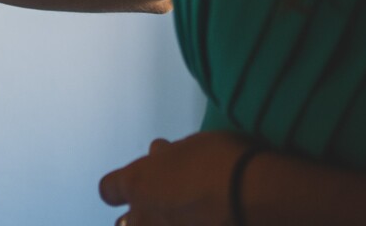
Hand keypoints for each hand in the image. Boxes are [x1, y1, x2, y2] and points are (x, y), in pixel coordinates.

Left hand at [99, 131, 251, 225]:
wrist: (255, 196)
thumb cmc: (223, 159)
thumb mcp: (190, 146)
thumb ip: (169, 157)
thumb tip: (159, 154)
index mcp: (138, 182)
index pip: (110, 190)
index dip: (121, 189)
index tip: (142, 183)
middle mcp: (145, 215)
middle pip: (126, 223)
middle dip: (142, 216)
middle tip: (169, 206)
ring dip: (163, 223)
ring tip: (191, 217)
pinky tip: (212, 221)